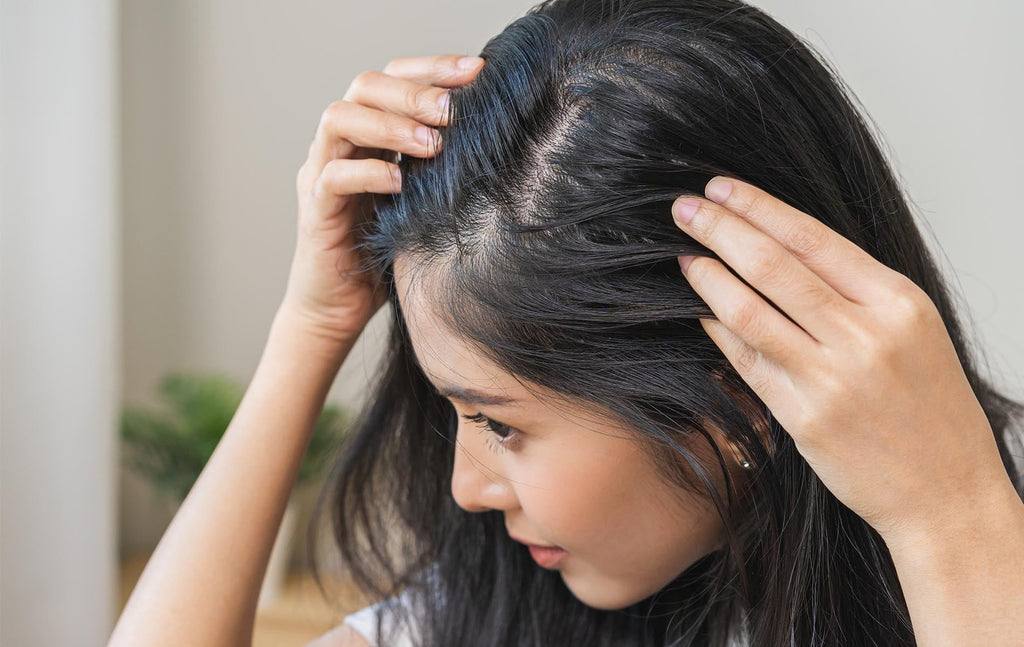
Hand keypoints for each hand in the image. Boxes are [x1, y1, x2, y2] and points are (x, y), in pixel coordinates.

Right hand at [282, 54, 484, 343]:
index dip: (434, 68)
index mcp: (371, 135)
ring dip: (390, 125)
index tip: (479, 71)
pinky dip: (367, 173)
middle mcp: (341, 145)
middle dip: (414, 90)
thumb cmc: (390, 253)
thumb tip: (502, 137)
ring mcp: (320, 173)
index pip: (394, 77)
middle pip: (365, 86)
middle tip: (453, 109)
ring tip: (432, 145)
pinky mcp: (314, 211)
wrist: (340, 309)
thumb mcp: (426, 200)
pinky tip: (400, 183)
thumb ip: (444, 166)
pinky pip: (332, 177)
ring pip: (339, 120)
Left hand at [670, 178, 1014, 541]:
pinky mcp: (804, 418)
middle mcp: (865, 334)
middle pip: (773, 265)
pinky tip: (701, 311)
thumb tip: (778, 247)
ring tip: (683, 256)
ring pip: (749, 311)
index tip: (720, 188)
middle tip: (684, 209)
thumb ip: (855, 290)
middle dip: (720, 229)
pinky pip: (746, 362)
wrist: (946, 491)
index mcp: (897, 301)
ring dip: (708, 277)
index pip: (811, 236)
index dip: (756, 207)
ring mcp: (832, 378)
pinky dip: (718, 331)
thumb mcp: (912, 330)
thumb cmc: (930, 408)